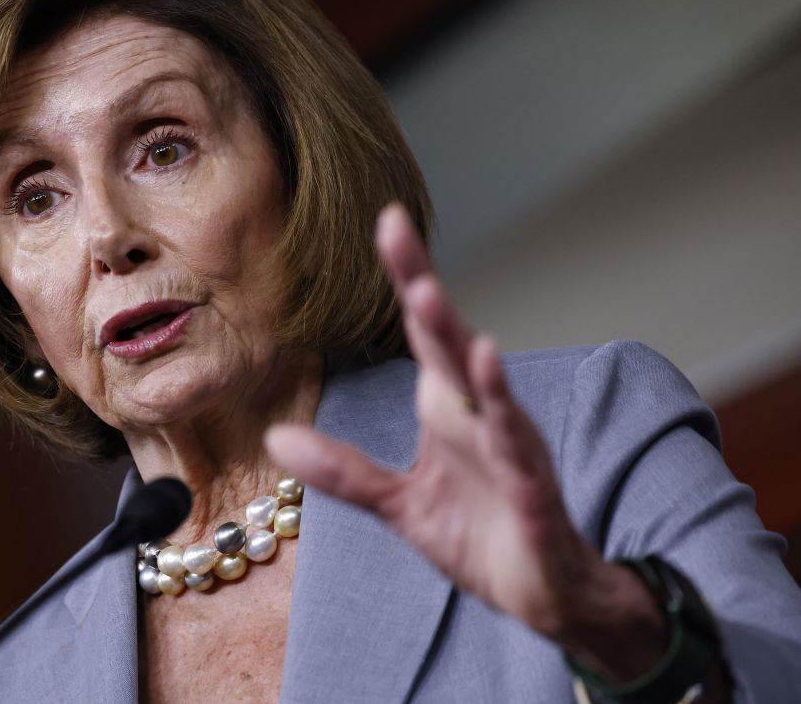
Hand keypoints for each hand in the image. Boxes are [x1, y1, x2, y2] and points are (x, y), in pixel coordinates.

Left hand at [265, 205, 628, 643]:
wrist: (542, 593)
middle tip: (395, 229)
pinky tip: (487, 365)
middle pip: (447, 338)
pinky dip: (501, 407)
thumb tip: (275, 439)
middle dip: (422, 283)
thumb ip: (342, 469)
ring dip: (454, 338)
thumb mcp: (396, 502)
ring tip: (426, 294)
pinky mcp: (529, 488)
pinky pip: (514, 443)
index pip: (422, 333)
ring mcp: (507, 446)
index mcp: (447, 408)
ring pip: (480, 382)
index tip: (386, 222)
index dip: (407, 278)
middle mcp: (478, 413)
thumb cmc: (478, 534)